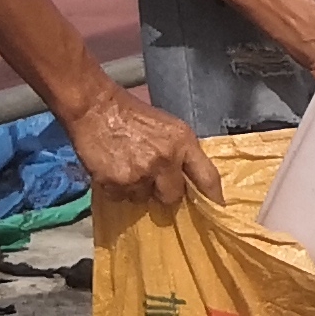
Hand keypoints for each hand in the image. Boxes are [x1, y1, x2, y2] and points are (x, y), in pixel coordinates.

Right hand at [62, 86, 222, 208]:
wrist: (96, 107)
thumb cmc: (133, 115)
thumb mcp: (169, 127)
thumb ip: (182, 152)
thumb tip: (189, 180)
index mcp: (182, 143)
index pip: (207, 176)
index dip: (214, 196)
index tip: (218, 208)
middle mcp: (164, 160)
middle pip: (173, 196)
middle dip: (164, 192)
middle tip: (152, 177)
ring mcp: (140, 173)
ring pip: (144, 199)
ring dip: (138, 189)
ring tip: (128, 166)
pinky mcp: (116, 182)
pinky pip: (121, 198)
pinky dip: (118, 188)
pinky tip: (114, 169)